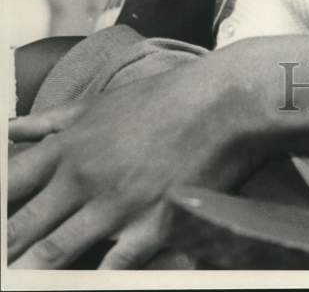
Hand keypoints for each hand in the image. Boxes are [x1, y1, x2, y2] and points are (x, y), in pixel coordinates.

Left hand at [7, 43, 273, 268]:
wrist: (224, 100)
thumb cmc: (165, 97)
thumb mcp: (101, 103)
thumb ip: (52, 121)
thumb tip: (9, 130)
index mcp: (67, 147)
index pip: (6, 185)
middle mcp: (81, 177)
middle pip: (18, 228)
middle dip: (5, 249)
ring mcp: (113, 206)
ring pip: (51, 255)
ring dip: (28, 272)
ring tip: (16, 281)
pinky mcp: (148, 228)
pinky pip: (111, 269)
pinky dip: (95, 281)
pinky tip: (85, 285)